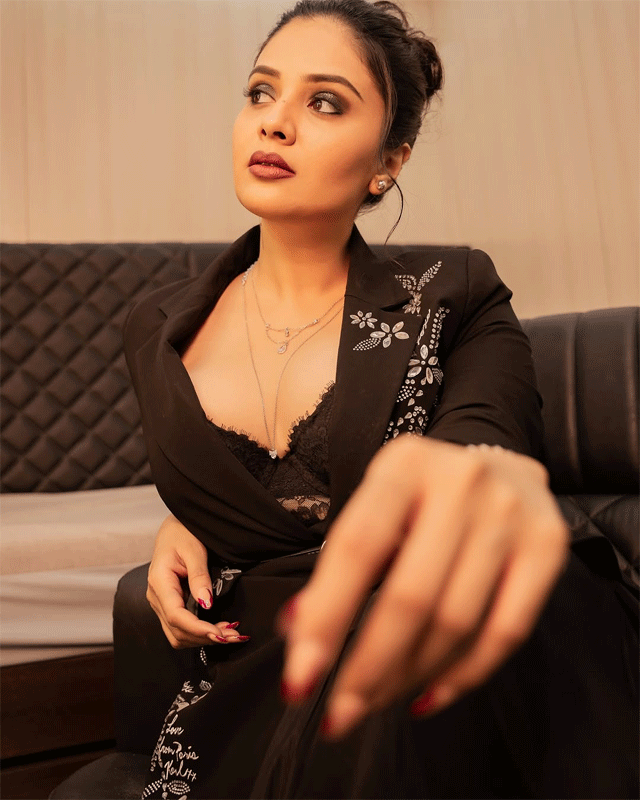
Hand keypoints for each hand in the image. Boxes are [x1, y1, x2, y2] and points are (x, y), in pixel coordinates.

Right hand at [147, 514, 249, 647]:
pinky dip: (199, 633)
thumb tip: (206, 603)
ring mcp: (161, 603)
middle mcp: (156, 597)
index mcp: (159, 582)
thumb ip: (199, 576)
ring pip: (178, 634)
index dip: (198, 629)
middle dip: (205, 638)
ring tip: (230, 635)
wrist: (175, 528)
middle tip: (234, 636)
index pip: (176, 615)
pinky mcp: (170, 605)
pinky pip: (180, 627)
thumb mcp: (194, 549)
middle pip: (177, 630)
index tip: (220, 633)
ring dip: (203, 639)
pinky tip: (218, 629)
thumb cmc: (183, 533)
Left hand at [276, 434, 568, 738]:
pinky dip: (462, 676)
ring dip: (409, 676)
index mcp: (405, 464)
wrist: (503, 469)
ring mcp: (510, 515)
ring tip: (376, 700)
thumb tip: (298, 634)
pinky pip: (505, 632)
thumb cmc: (423, 498)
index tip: (299, 679)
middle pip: (411, 595)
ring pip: (456, 621)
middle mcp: (462, 482)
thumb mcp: (376, 509)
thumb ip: (339, 567)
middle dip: (369, 666)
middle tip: (340, 714)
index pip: (358, 548)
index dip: (326, 618)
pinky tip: (427, 696)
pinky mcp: (547, 548)